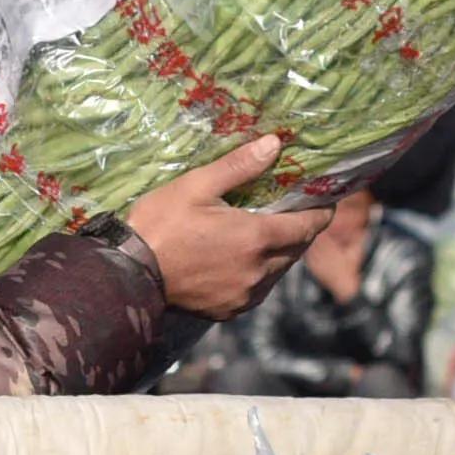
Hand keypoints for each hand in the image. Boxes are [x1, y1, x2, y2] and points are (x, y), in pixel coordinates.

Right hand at [120, 137, 339, 317]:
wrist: (128, 274)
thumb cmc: (159, 224)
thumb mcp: (196, 186)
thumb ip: (238, 166)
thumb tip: (274, 144)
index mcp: (257, 238)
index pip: (309, 225)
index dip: (321, 211)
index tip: (326, 199)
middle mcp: (259, 270)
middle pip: (297, 249)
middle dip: (300, 230)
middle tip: (293, 212)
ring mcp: (245, 294)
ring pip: (279, 271)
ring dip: (280, 253)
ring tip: (264, 235)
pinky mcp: (230, 310)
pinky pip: (259, 289)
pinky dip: (259, 273)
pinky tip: (242, 261)